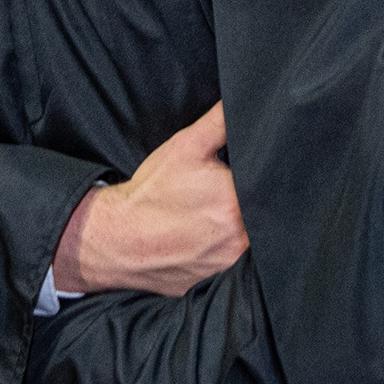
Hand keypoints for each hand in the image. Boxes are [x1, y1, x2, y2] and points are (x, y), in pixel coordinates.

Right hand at [55, 103, 244, 295]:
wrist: (115, 238)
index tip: (238, 179)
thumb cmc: (150, 193)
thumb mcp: (185, 147)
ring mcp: (225, 265)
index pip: (268, 188)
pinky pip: (225, 264)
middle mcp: (237, 240)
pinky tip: (200, 237)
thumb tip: (243, 103)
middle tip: (219, 196)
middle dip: (247, 204)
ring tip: (208, 215)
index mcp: (237, 203)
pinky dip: (218, 251)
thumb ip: (219, 122)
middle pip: (260, 216)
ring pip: (245, 243)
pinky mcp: (210, 281)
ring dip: (235, 229)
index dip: (261, 181)